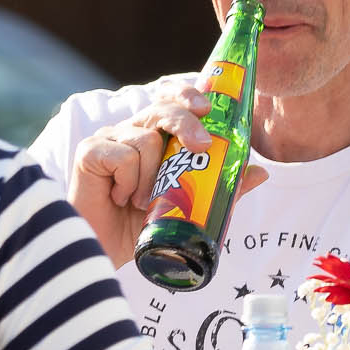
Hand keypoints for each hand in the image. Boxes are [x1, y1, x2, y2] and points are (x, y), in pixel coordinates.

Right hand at [68, 80, 268, 267]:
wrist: (98, 255)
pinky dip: (130, 182)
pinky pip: (123, 156)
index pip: (169, 100)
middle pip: (162, 110)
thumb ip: (219, 189)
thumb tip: (261, 172)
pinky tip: (120, 199)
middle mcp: (128, 132)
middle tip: (202, 148)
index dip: (187, 94)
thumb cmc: (137, 230)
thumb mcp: (186, 209)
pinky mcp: (88, 153)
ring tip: (143, 203)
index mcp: (151, 138)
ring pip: (145, 139)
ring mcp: (107, 140)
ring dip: (153, 176)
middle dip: (186, 124)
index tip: (208, 108)